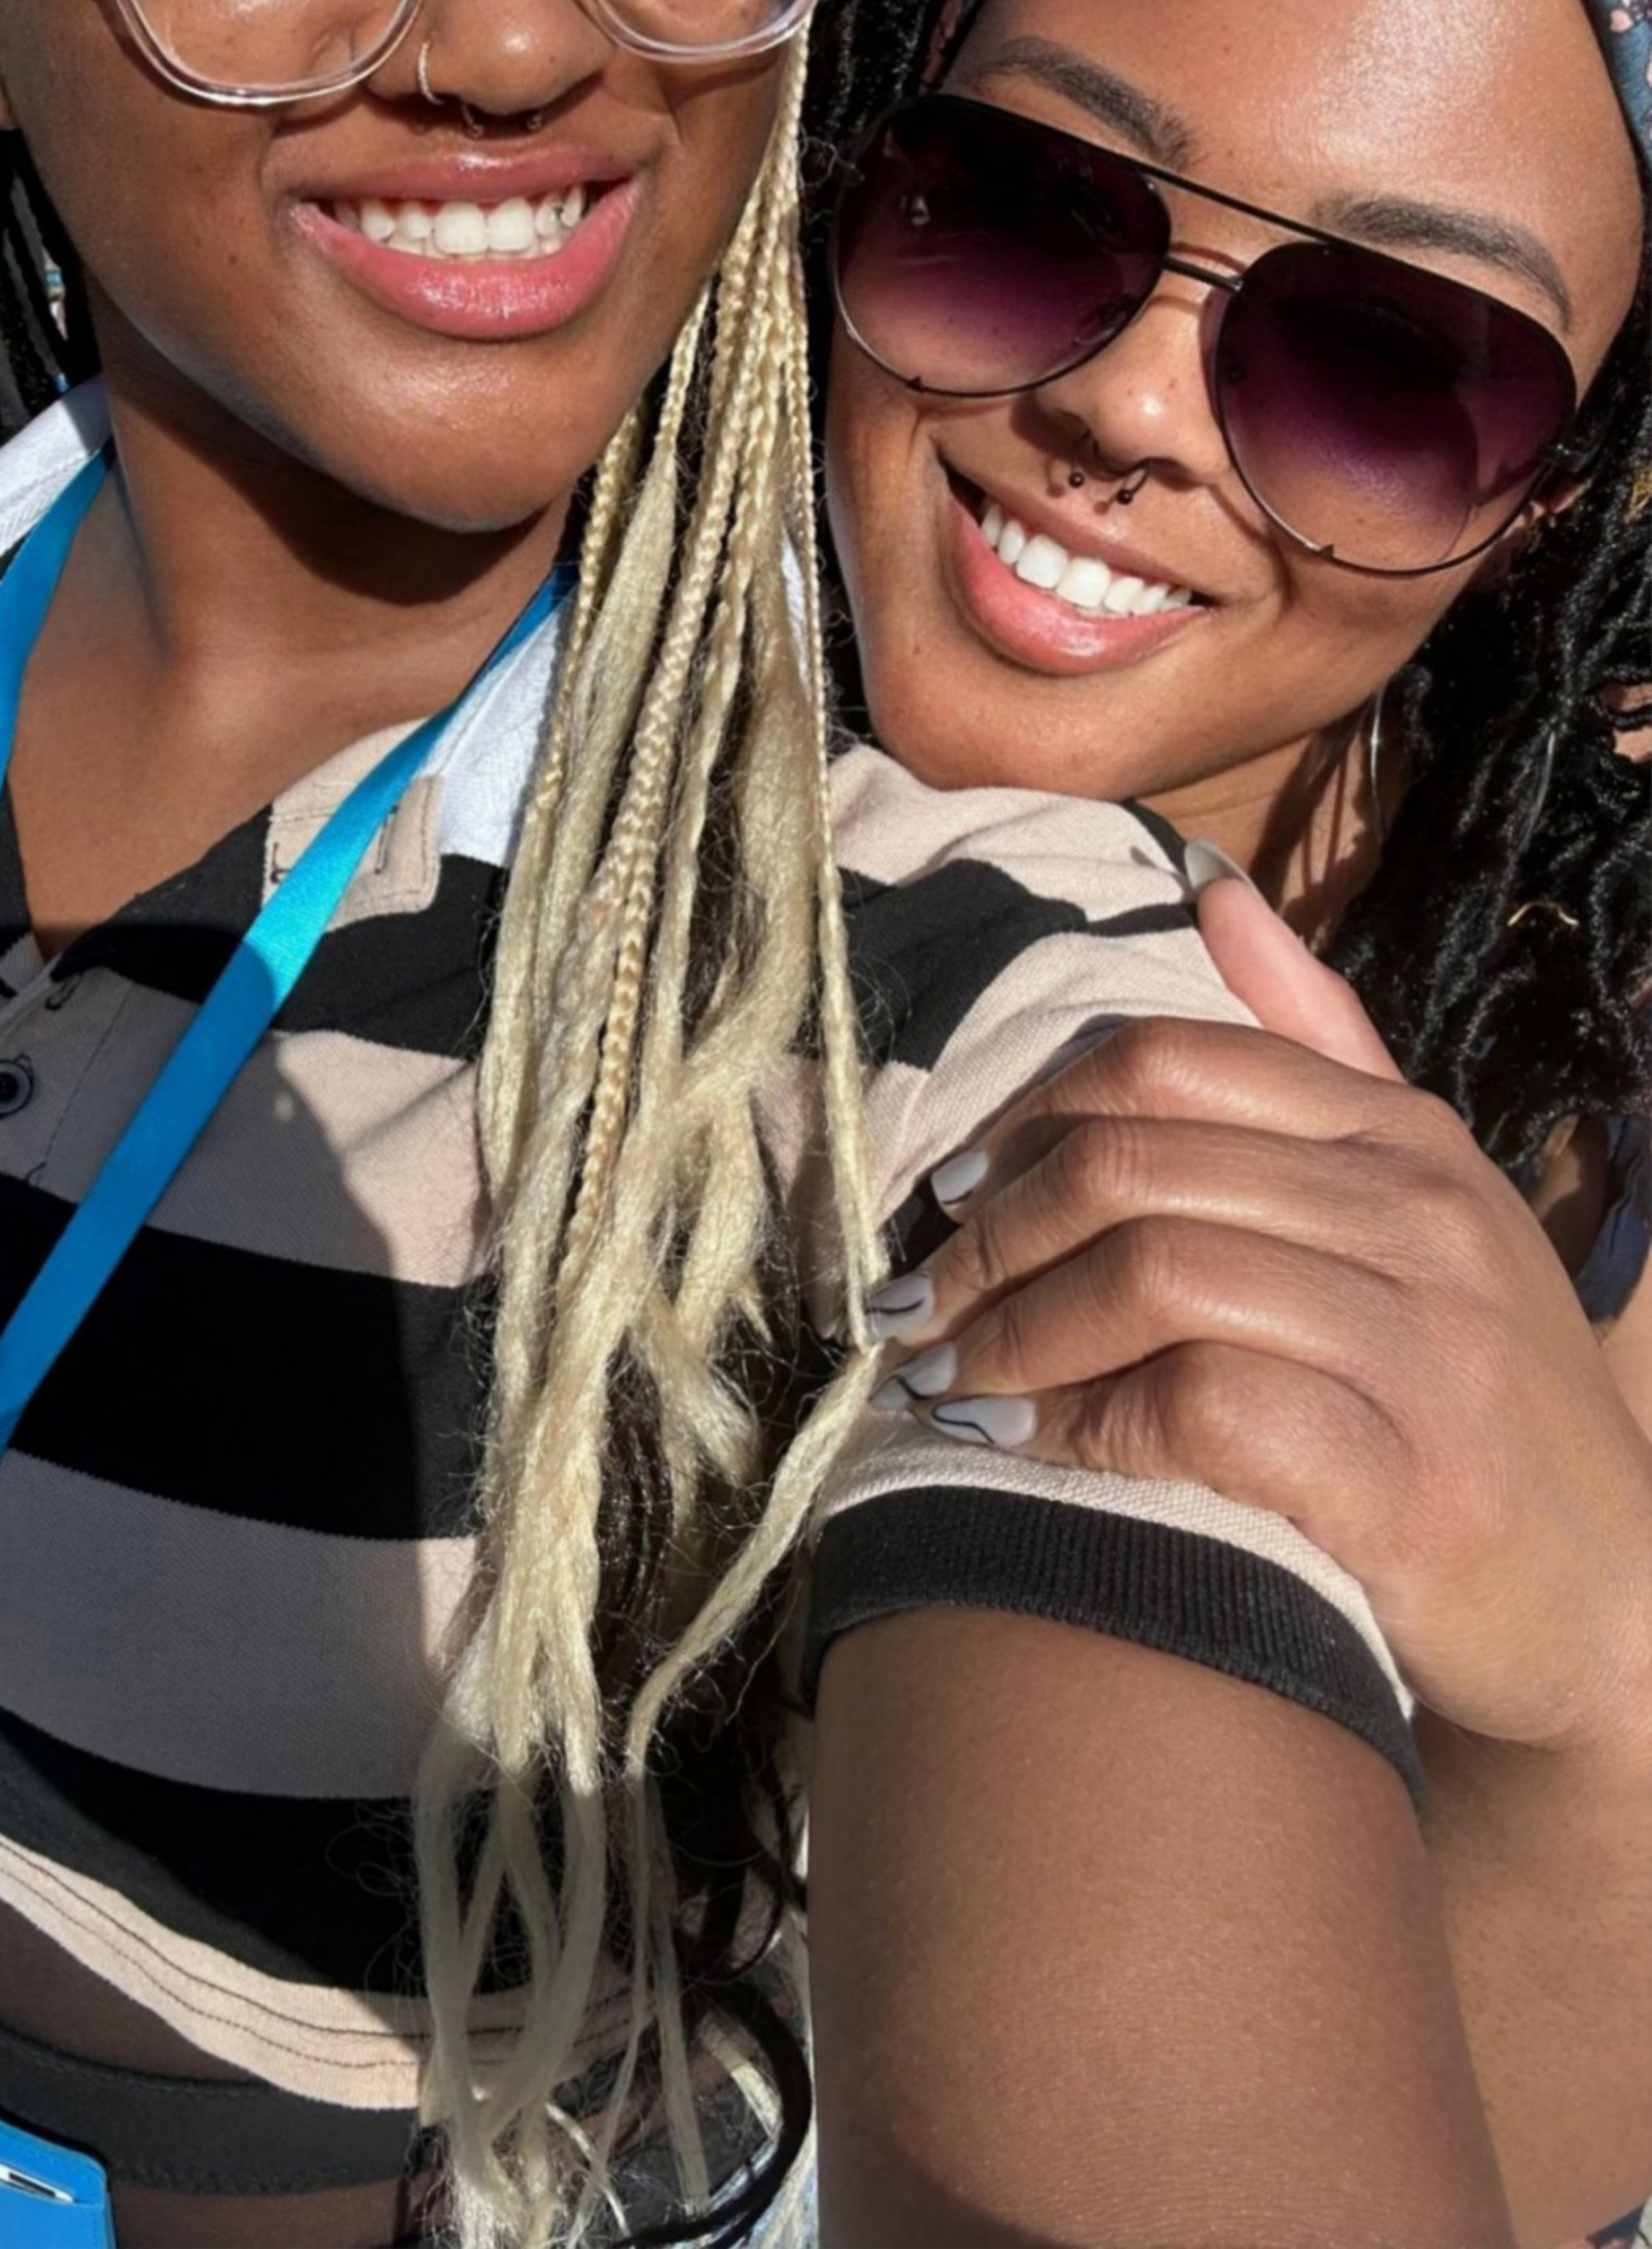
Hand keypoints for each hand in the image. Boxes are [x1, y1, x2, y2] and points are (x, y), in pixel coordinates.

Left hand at [876, 876, 1651, 1752]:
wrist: (1609, 1608)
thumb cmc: (1473, 1396)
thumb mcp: (1420, 1197)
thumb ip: (1316, 1045)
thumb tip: (1209, 889)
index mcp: (1401, 1134)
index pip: (1164, 1062)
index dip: (1026, 1122)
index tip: (954, 1197)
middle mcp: (1418, 1215)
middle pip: (1132, 1167)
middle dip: (989, 1242)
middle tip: (916, 1310)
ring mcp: (1422, 1341)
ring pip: (1152, 1273)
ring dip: (1014, 1333)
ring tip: (948, 1381)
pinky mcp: (1406, 1476)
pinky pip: (1199, 1406)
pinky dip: (1088, 1422)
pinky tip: (1033, 1447)